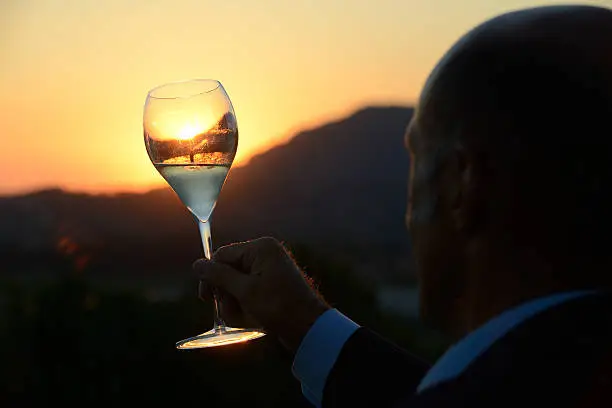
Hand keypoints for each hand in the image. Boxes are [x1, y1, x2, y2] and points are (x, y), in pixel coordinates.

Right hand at [194, 237, 329, 350]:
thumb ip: (218, 276)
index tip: (206, 298)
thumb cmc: (278, 306)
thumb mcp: (244, 291)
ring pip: (236, 285)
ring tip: (246, 318)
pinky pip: (248, 293)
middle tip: (231, 311)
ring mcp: (269, 271)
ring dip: (235, 304)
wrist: (308, 327)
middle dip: (226, 294)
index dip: (211, 276)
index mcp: (260, 248)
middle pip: (228, 271)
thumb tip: (197, 264)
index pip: (222, 255)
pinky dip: (246, 307)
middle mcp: (265, 255)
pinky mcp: (271, 286)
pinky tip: (252, 319)